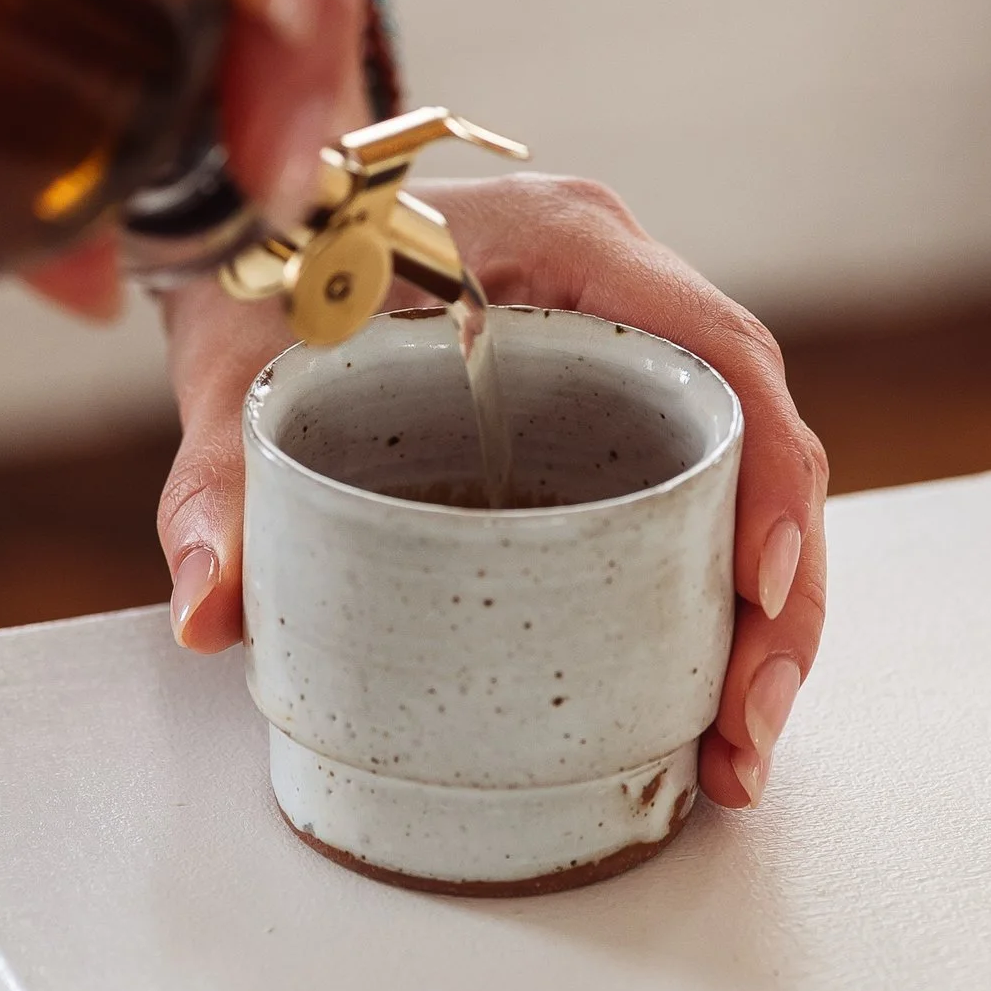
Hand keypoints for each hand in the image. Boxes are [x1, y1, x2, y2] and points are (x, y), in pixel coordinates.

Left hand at [157, 170, 829, 811]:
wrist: (252, 237)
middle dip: (779, 595)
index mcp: (570, 246)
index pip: (720, 348)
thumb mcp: (237, 367)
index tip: (758, 586)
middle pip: (757, 439)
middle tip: (747, 726)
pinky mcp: (610, 423)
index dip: (766, 467)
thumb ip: (220, 477)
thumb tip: (211, 612)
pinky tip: (702, 711)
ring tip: (734, 753)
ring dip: (759, 623)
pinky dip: (711, 608)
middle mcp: (625, 297)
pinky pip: (695, 505)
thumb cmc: (261, 273)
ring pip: (743, 485)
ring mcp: (628, 362)